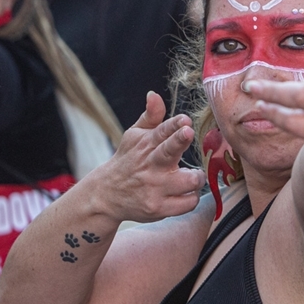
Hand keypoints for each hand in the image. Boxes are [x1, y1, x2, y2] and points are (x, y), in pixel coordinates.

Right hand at [99, 92, 205, 221]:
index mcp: (146, 145)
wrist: (107, 194)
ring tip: (194, 175)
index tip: (185, 120)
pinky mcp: (159, 208)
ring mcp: (155, 188)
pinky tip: (187, 192)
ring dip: (197, 177)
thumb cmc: (128, 161)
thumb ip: (150, 116)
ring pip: (188, 181)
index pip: (161, 132)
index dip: (174, 125)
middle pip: (169, 152)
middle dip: (179, 141)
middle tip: (187, 133)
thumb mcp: (134, 136)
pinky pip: (187, 203)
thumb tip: (154, 94)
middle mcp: (151, 166)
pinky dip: (192, 197)